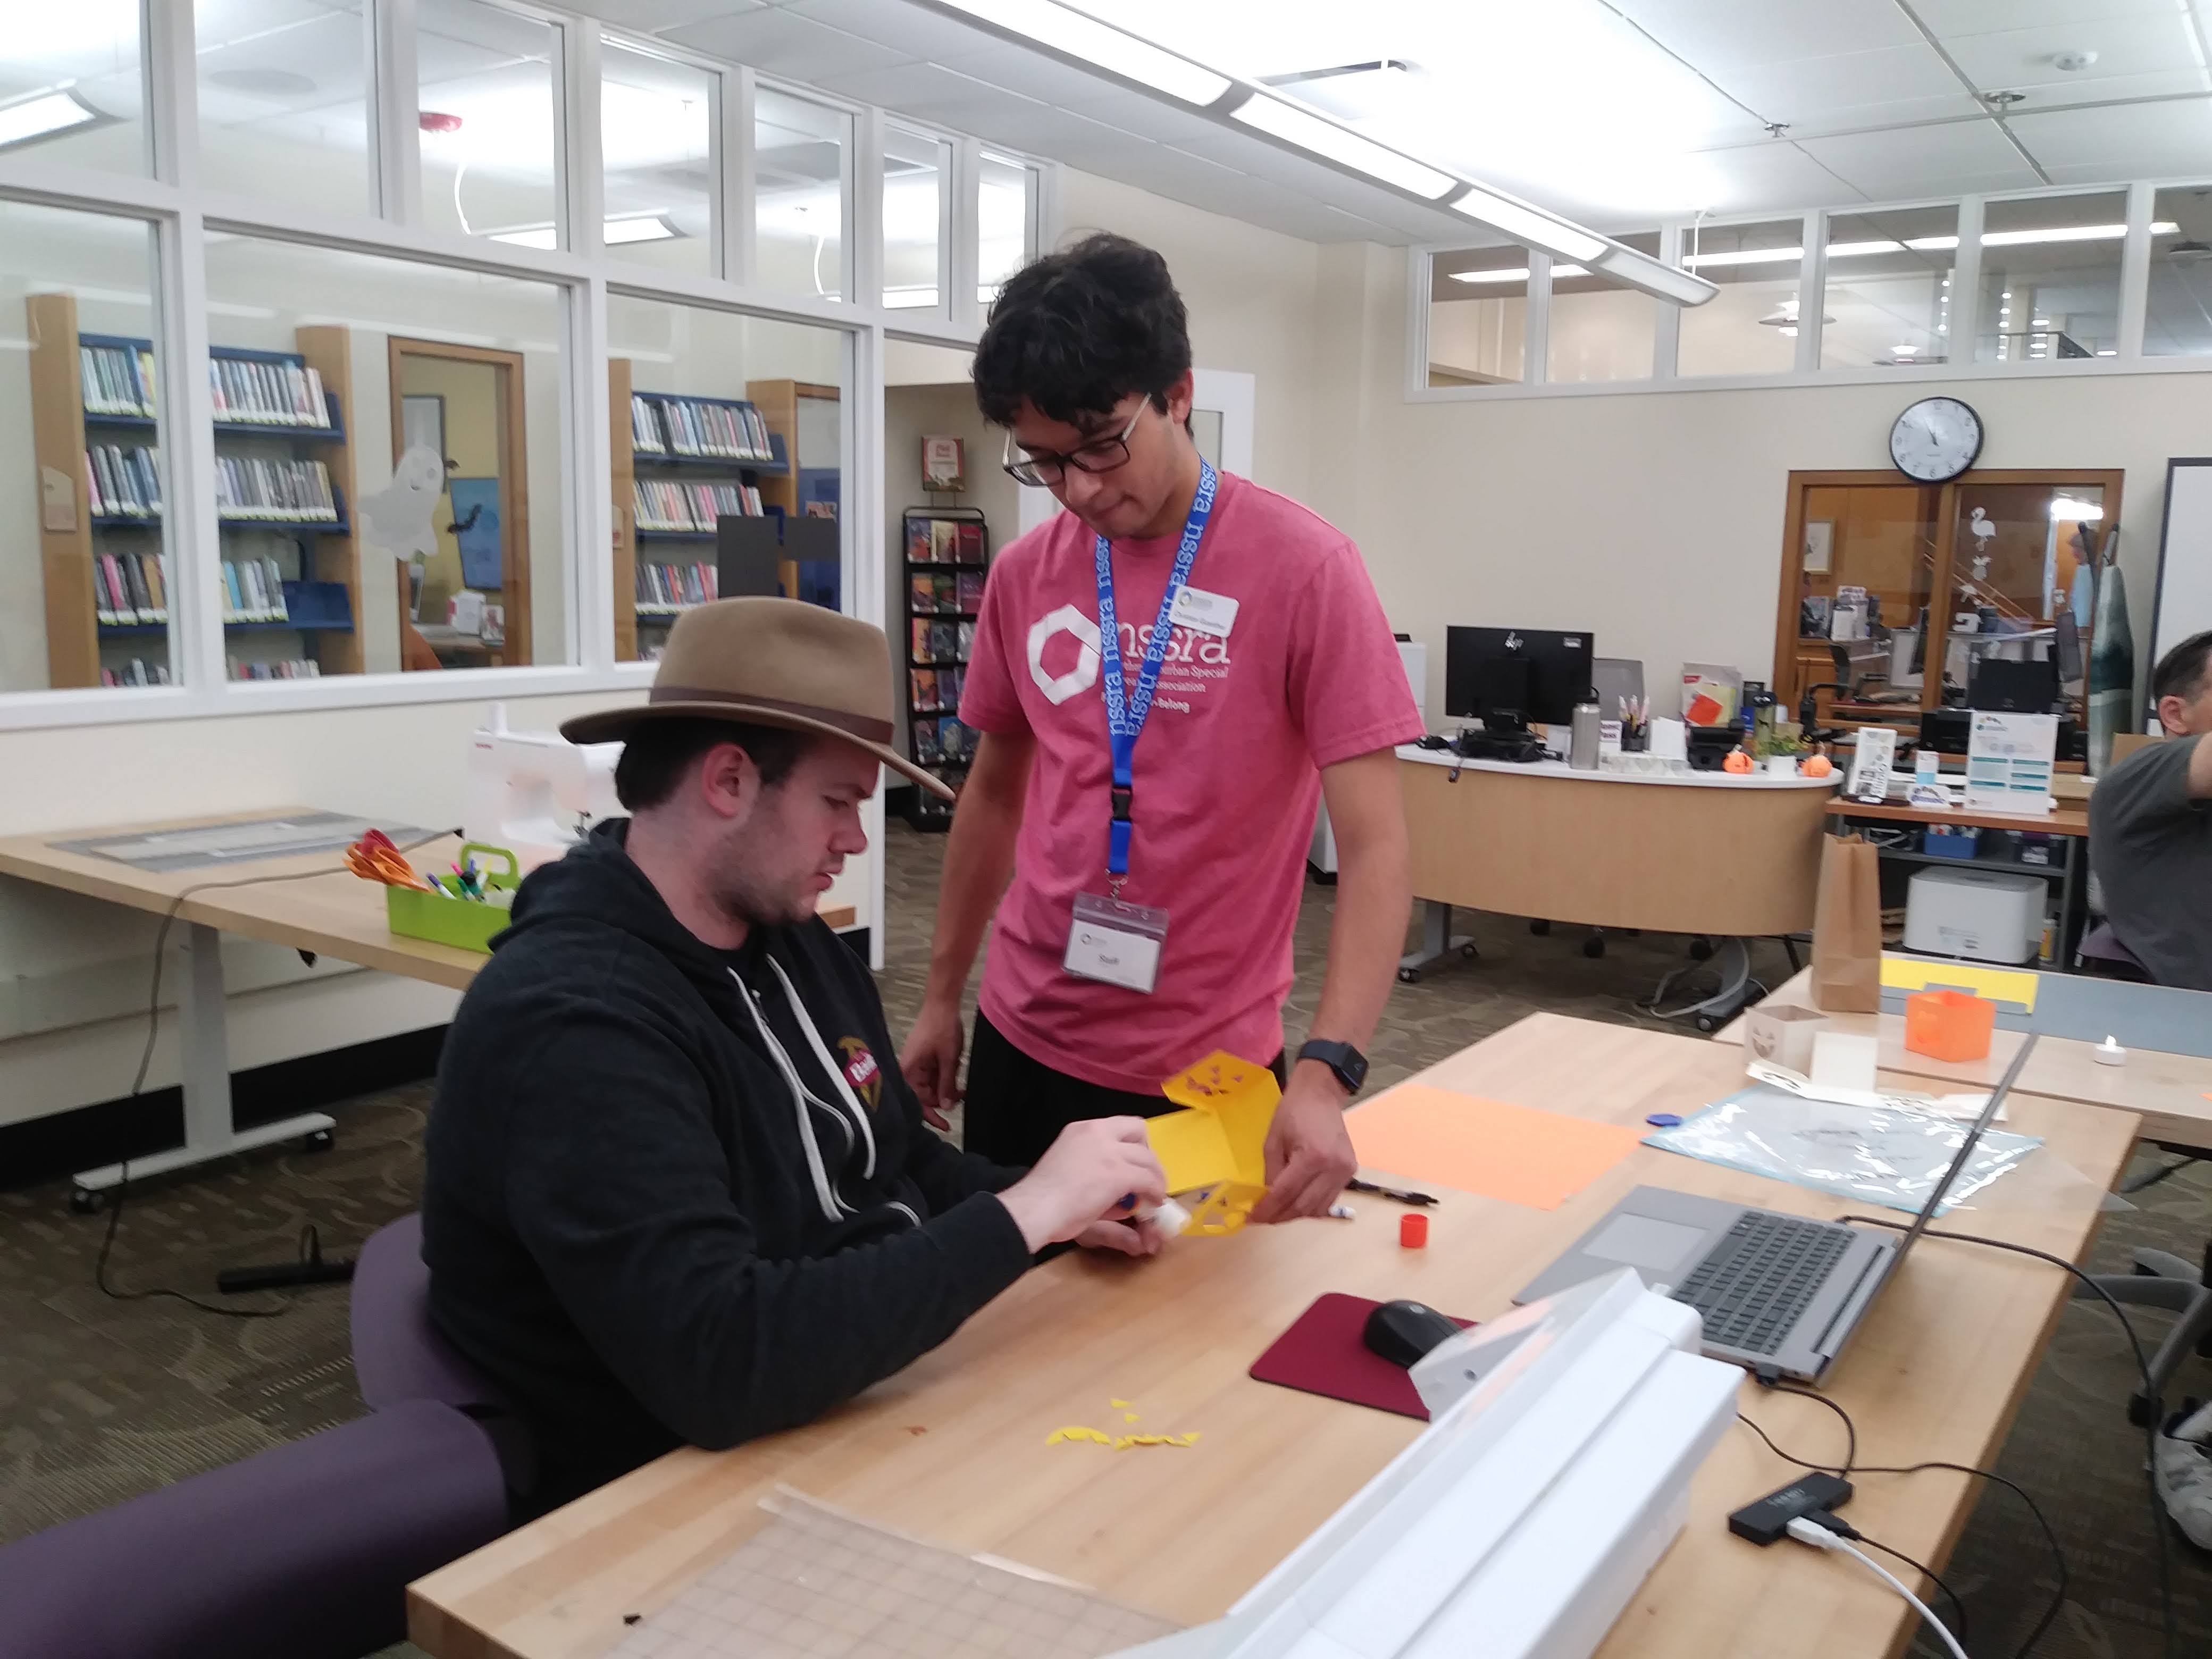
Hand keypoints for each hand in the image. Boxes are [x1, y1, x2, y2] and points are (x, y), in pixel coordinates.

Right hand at [899, 998, 965, 1131]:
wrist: (942, 1003)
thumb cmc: (942, 1029)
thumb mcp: (949, 1059)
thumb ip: (946, 1084)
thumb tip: (945, 1108)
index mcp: (909, 1072)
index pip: (919, 1102)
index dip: (933, 1116)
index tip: (947, 1126)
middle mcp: (909, 1070)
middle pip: (925, 1095)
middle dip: (943, 1098)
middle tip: (962, 1096)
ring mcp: (917, 1063)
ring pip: (931, 1085)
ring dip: (946, 1087)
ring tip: (963, 1085)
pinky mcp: (924, 1058)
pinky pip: (933, 1074)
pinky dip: (945, 1077)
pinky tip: (957, 1074)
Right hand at [995, 1117, 1165, 1253]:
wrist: (1034, 1209)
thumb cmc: (1043, 1197)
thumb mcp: (1069, 1168)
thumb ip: (1094, 1170)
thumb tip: (1119, 1188)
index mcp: (1081, 1129)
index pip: (1119, 1125)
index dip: (1133, 1143)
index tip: (1133, 1162)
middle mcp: (1097, 1132)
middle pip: (1138, 1131)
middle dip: (1148, 1154)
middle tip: (1146, 1176)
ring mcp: (1109, 1151)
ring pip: (1147, 1157)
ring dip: (1155, 1175)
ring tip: (1154, 1193)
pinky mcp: (1119, 1173)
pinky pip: (1149, 1179)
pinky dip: (1156, 1191)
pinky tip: (1153, 1202)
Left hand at [1248, 1064, 1357, 1223]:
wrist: (1321, 1093)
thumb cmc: (1293, 1111)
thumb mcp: (1273, 1140)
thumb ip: (1271, 1172)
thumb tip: (1266, 1199)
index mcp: (1313, 1157)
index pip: (1286, 1193)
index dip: (1267, 1209)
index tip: (1251, 1218)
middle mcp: (1333, 1168)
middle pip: (1303, 1206)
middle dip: (1280, 1216)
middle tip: (1262, 1218)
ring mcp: (1345, 1172)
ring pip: (1318, 1209)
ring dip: (1296, 1214)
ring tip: (1277, 1211)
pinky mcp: (1350, 1172)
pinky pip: (1329, 1199)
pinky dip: (1311, 1206)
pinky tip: (1297, 1201)